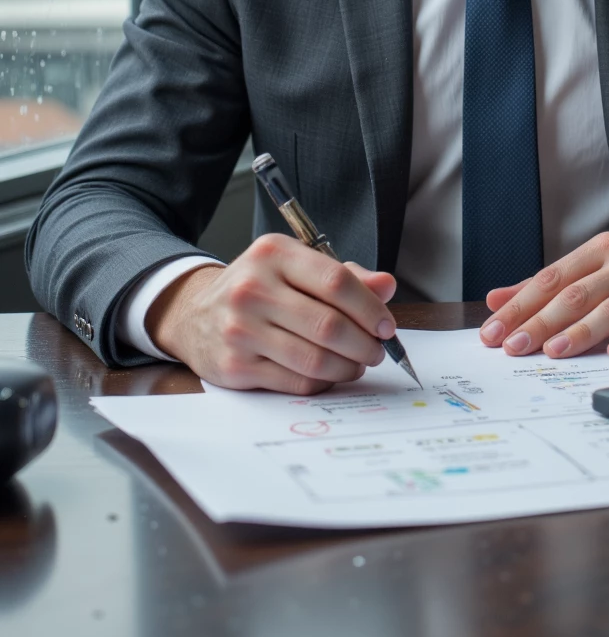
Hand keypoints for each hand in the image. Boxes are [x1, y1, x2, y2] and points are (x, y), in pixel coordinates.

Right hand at [146, 234, 398, 392]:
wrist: (195, 314)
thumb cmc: (259, 288)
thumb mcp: (296, 267)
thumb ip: (345, 276)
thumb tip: (386, 287)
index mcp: (274, 254)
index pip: (336, 282)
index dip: (370, 308)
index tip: (386, 326)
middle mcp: (253, 288)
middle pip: (329, 325)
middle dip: (364, 344)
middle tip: (377, 350)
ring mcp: (240, 329)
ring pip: (315, 359)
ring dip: (348, 367)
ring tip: (357, 364)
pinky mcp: (235, 366)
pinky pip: (296, 382)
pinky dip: (323, 382)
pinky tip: (330, 374)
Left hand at [478, 230, 608, 360]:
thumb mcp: (605, 262)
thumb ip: (554, 282)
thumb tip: (499, 298)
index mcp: (603, 250)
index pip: (552, 278)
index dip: (520, 304)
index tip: (493, 330)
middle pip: (576, 294)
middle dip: (539, 322)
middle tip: (512, 347)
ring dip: (580, 332)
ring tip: (552, 351)